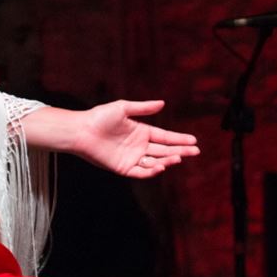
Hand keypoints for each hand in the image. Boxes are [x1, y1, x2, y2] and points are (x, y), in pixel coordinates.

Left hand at [74, 100, 199, 179]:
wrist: (81, 131)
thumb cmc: (100, 117)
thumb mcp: (123, 108)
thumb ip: (143, 108)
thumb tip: (163, 104)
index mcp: (141, 132)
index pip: (165, 137)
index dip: (179, 139)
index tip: (194, 140)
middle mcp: (139, 146)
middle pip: (164, 150)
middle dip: (180, 151)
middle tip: (195, 152)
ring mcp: (132, 158)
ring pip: (155, 162)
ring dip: (168, 160)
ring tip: (178, 157)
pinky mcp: (123, 168)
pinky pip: (141, 172)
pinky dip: (151, 171)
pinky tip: (161, 165)